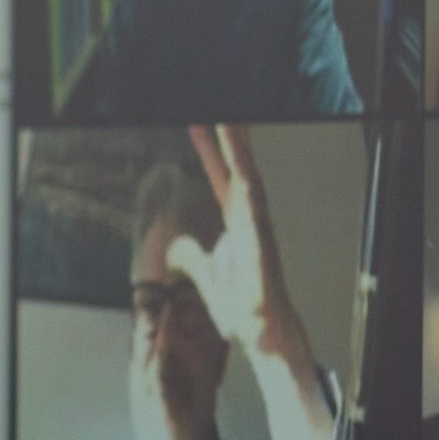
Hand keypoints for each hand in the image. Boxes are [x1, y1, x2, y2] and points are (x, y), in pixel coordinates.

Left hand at [171, 128, 303, 394]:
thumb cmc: (243, 304)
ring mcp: (258, 231)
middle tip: (220, 107)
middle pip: (237, 169)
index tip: (197, 123)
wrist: (261, 332)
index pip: (220, 177)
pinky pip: (255, 216)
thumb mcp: (205, 275)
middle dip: (229, 138)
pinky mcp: (262, 249)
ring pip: (248, 182)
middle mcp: (249, 220)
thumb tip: (176, 246)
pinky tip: (243, 174)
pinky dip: (249, 194)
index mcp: (236, 222)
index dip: (209, 150)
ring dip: (240, 154)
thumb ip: (191, 256)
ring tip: (231, 123)